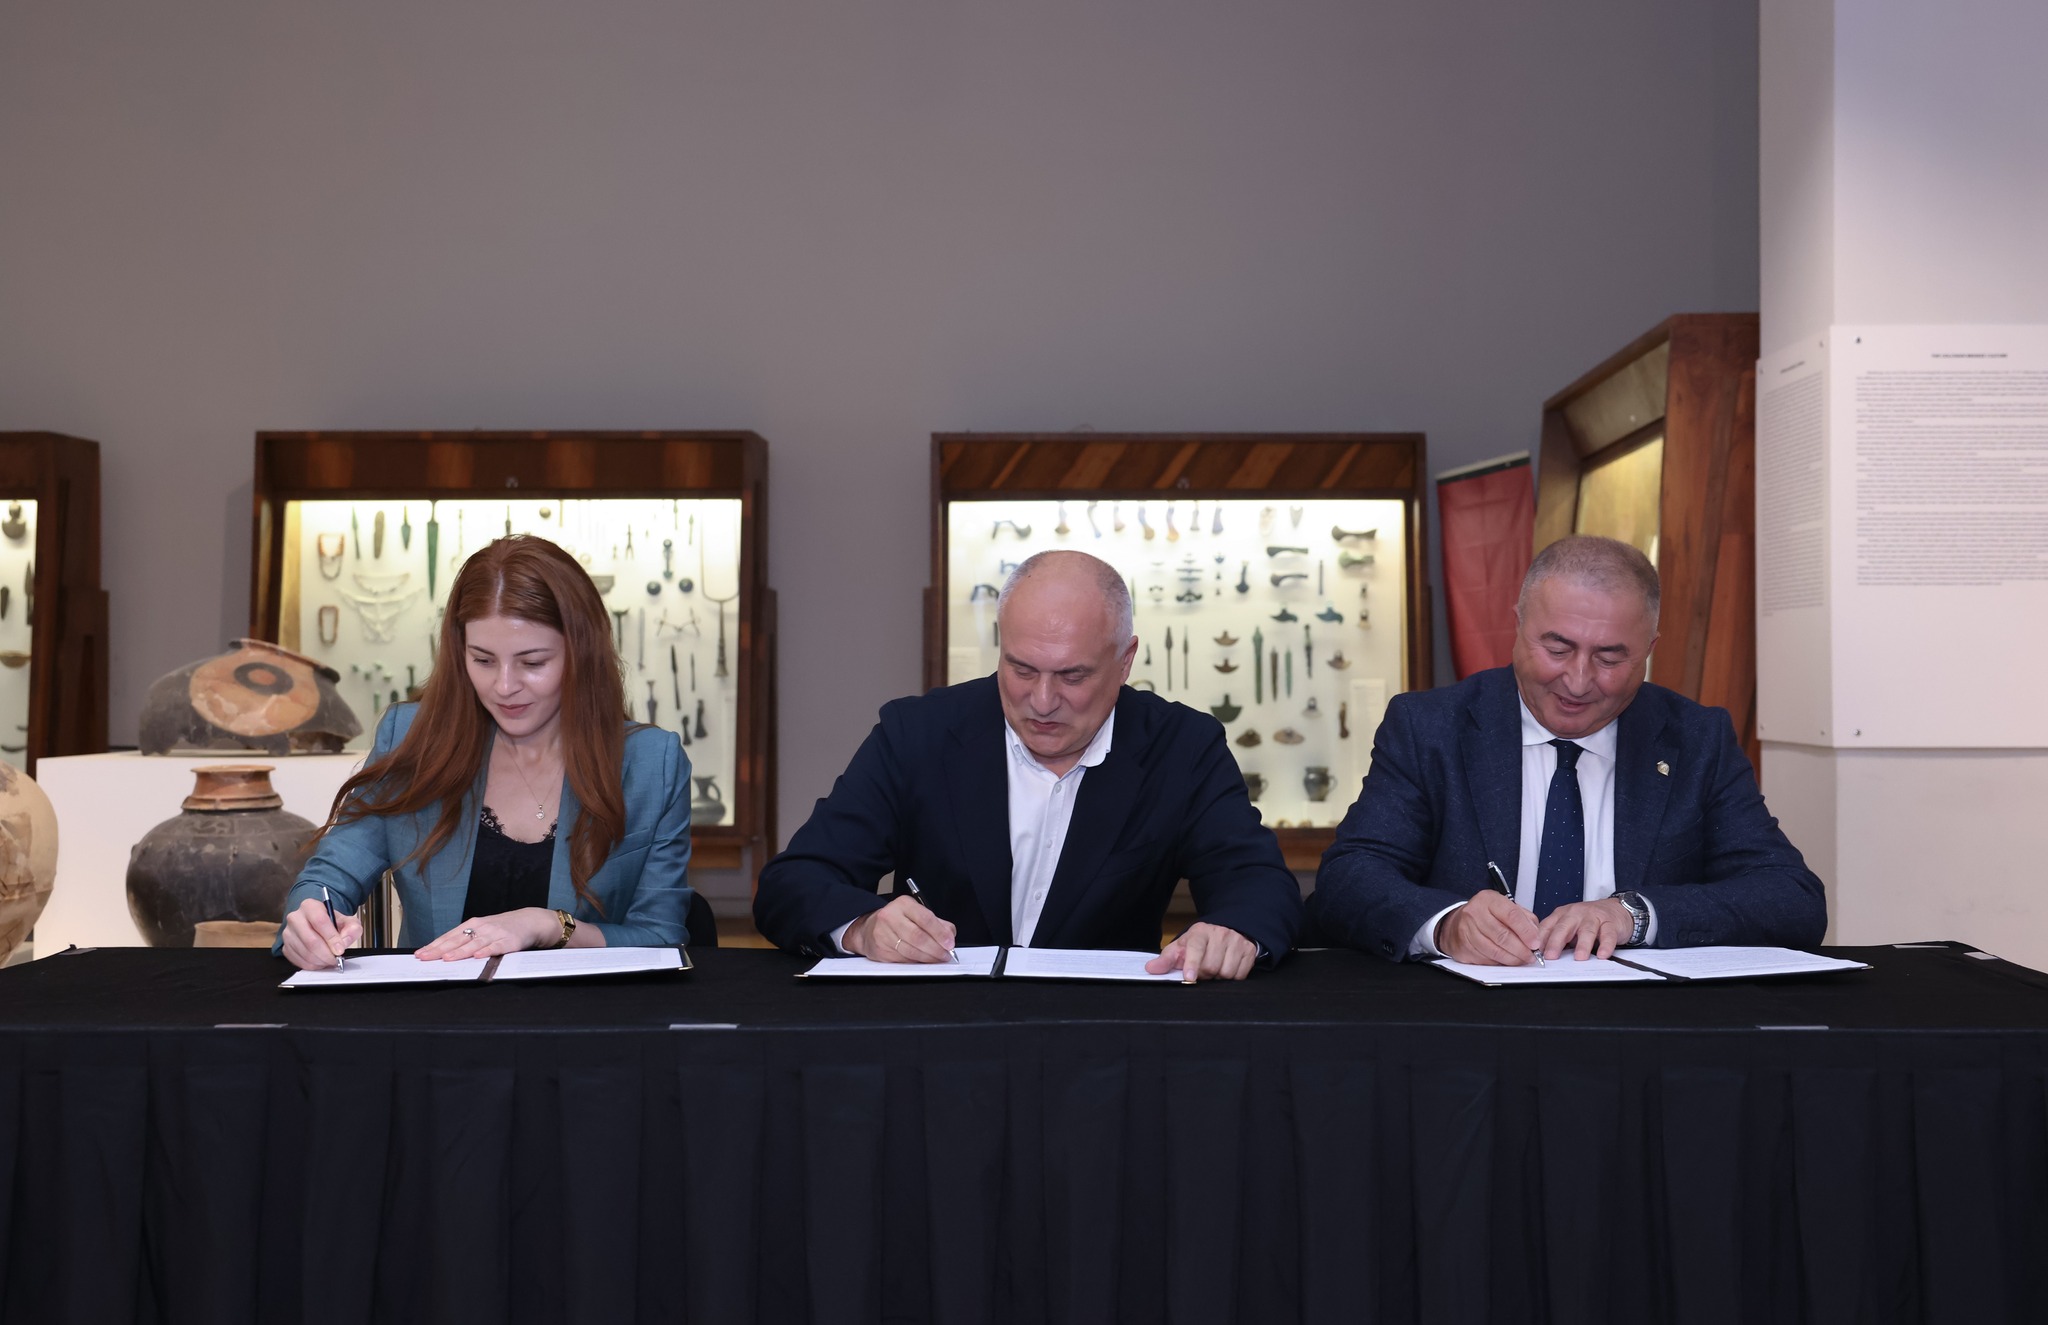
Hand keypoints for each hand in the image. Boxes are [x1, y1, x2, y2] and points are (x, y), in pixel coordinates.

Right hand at [280, 897, 362, 970]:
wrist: (319, 925)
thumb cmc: (332, 923)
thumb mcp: (347, 921)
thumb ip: (352, 929)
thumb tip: (344, 942)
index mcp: (310, 906)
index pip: (320, 921)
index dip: (331, 938)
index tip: (340, 950)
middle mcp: (295, 918)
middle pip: (310, 940)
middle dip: (326, 954)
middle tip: (336, 959)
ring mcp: (288, 933)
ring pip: (304, 952)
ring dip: (320, 961)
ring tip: (329, 960)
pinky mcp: (285, 947)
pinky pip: (298, 960)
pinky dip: (312, 965)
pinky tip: (320, 962)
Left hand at [415, 908, 556, 961]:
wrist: (530, 921)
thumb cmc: (502, 928)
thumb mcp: (483, 930)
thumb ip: (466, 940)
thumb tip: (443, 953)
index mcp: (472, 925)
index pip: (449, 936)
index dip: (434, 945)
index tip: (420, 954)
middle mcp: (481, 927)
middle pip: (457, 940)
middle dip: (440, 950)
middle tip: (425, 958)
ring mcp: (495, 933)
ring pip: (474, 943)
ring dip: (460, 951)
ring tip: (447, 959)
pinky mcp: (509, 941)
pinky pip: (496, 947)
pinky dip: (487, 951)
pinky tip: (478, 956)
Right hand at [843, 895, 956, 962]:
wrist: (869, 928)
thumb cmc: (897, 920)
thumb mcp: (916, 913)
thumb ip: (936, 922)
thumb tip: (949, 936)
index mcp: (903, 904)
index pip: (925, 918)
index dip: (940, 933)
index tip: (949, 943)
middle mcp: (890, 916)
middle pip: (918, 937)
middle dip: (935, 949)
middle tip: (945, 955)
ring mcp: (882, 934)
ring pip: (910, 951)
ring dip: (928, 958)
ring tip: (937, 959)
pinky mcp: (879, 950)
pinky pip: (903, 959)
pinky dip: (916, 962)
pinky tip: (923, 961)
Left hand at [1146, 921, 1256, 982]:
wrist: (1226, 932)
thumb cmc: (1199, 944)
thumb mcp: (1181, 948)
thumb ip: (1166, 960)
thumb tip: (1150, 970)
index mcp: (1200, 932)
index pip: (1196, 947)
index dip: (1192, 963)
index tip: (1189, 978)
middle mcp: (1220, 934)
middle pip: (1211, 966)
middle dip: (1204, 974)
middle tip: (1201, 972)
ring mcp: (1236, 941)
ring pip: (1226, 972)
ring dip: (1218, 978)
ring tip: (1214, 970)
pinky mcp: (1249, 951)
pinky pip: (1240, 975)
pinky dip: (1232, 978)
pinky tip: (1226, 969)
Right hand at [1437, 890, 1541, 965]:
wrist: (1457, 923)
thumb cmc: (1486, 915)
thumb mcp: (1505, 908)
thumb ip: (1524, 919)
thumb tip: (1536, 937)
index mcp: (1488, 900)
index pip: (1511, 915)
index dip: (1526, 931)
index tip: (1535, 943)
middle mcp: (1474, 913)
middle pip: (1503, 936)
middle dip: (1521, 949)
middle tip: (1531, 956)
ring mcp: (1466, 931)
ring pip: (1494, 951)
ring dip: (1512, 959)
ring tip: (1522, 960)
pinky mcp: (1462, 947)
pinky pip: (1485, 960)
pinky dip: (1499, 963)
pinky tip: (1506, 961)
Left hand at [1536, 898, 1635, 961]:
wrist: (1616, 909)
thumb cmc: (1588, 920)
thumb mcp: (1568, 926)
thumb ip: (1555, 937)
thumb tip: (1539, 955)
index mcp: (1561, 915)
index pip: (1547, 927)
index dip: (1539, 940)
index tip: (1533, 953)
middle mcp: (1575, 914)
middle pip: (1564, 928)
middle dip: (1556, 942)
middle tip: (1551, 956)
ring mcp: (1593, 917)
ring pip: (1586, 931)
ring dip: (1582, 945)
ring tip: (1579, 957)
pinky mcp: (1610, 923)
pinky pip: (1608, 934)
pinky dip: (1606, 945)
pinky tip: (1603, 954)